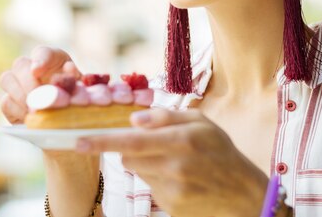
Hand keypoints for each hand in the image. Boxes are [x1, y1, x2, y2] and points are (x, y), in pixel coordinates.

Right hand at [0, 46, 80, 123]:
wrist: (69, 121)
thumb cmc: (76, 100)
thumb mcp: (82, 89)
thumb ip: (76, 78)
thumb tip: (69, 68)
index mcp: (53, 59)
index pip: (43, 52)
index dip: (40, 60)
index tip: (37, 70)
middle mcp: (32, 67)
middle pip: (20, 64)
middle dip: (28, 81)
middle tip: (38, 97)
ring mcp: (18, 83)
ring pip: (7, 79)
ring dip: (21, 96)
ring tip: (35, 109)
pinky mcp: (10, 102)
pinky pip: (5, 102)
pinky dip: (17, 110)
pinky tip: (30, 117)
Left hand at [76, 108, 267, 216]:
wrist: (243, 193)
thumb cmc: (220, 151)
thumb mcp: (201, 122)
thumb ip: (166, 116)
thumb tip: (134, 118)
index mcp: (181, 141)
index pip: (131, 140)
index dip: (102, 141)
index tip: (77, 140)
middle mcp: (174, 167)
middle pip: (128, 156)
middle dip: (130, 147)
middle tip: (152, 143)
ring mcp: (171, 190)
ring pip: (137, 170)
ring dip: (144, 162)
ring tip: (172, 161)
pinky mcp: (170, 205)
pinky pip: (149, 187)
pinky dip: (156, 179)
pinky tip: (178, 178)